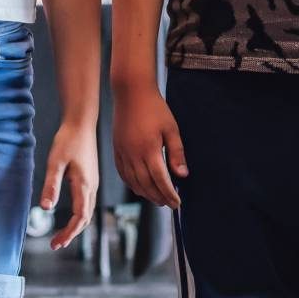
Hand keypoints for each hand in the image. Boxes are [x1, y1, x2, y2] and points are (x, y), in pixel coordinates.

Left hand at [38, 118, 99, 249]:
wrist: (81, 122)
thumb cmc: (68, 140)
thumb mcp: (55, 162)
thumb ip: (51, 186)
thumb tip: (46, 208)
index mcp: (84, 185)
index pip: (80, 217)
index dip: (69, 233)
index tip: (56, 244)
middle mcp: (92, 186)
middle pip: (86, 218)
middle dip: (72, 233)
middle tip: (56, 244)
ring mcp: (93, 182)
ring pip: (88, 211)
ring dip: (77, 226)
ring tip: (62, 235)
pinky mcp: (91, 178)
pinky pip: (88, 203)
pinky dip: (80, 215)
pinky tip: (71, 216)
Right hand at [112, 82, 187, 209]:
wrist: (131, 93)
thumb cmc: (155, 108)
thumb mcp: (171, 128)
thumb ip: (177, 153)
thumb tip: (182, 175)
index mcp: (149, 149)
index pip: (160, 179)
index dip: (169, 193)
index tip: (177, 203)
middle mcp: (133, 154)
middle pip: (146, 184)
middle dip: (158, 197)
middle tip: (169, 204)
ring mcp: (122, 153)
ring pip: (133, 181)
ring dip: (145, 194)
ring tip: (157, 200)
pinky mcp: (116, 149)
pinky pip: (122, 173)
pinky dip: (131, 184)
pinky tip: (139, 188)